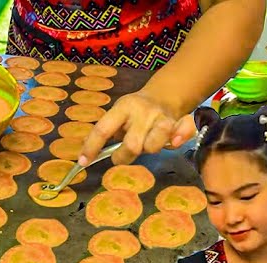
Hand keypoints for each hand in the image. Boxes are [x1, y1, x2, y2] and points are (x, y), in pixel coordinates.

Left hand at [79, 92, 196, 166]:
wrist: (164, 96)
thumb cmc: (134, 113)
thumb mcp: (118, 115)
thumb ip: (108, 132)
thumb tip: (88, 156)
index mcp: (123, 108)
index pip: (103, 128)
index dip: (92, 147)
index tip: (83, 162)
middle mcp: (143, 111)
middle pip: (132, 144)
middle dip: (124, 156)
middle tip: (121, 155)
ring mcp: (162, 117)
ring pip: (155, 144)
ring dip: (149, 150)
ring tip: (147, 145)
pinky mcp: (179, 122)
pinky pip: (183, 132)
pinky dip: (180, 138)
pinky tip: (175, 142)